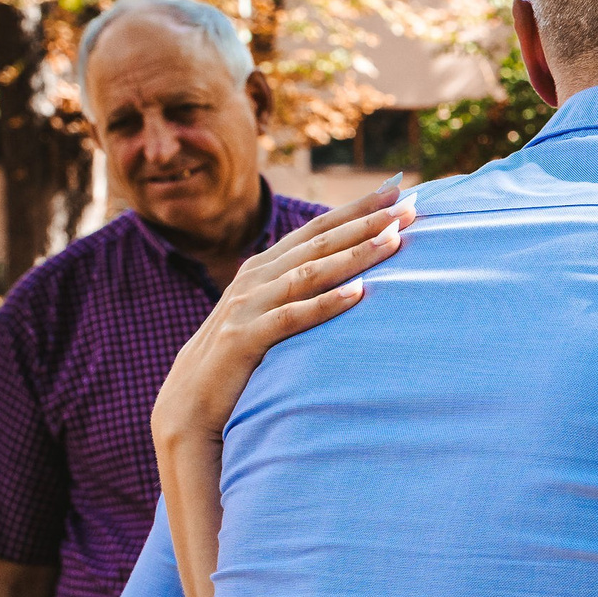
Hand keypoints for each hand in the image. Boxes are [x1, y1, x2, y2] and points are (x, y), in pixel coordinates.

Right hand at [150, 180, 415, 447]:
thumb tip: (348, 276)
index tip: (399, 191)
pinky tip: (359, 293)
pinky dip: (326, 303)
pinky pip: (291, 317)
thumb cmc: (238, 360)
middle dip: (365, 221)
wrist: (188, 405)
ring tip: (393, 240)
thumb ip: (296, 292)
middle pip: (319, 242)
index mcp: (263, 268)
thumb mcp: (267, 315)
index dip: (357, 208)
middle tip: (409, 206)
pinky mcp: (243, 339)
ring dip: (353, 254)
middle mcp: (254, 279)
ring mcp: (246, 306)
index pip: (318, 229)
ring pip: (309, 272)